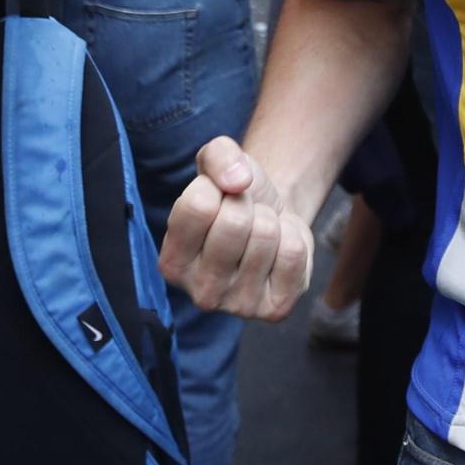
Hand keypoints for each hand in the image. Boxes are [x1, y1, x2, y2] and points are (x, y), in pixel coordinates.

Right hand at [160, 137, 313, 320]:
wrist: (275, 220)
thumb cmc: (236, 196)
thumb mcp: (219, 163)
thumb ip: (219, 156)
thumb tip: (237, 179)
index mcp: (171, 262)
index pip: (197, 206)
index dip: (218, 187)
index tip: (220, 198)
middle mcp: (199, 292)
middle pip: (234, 222)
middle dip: (247, 205)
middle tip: (246, 215)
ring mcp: (237, 306)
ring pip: (266, 235)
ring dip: (271, 220)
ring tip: (262, 231)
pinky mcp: (274, 309)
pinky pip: (292, 253)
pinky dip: (292, 237)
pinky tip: (279, 250)